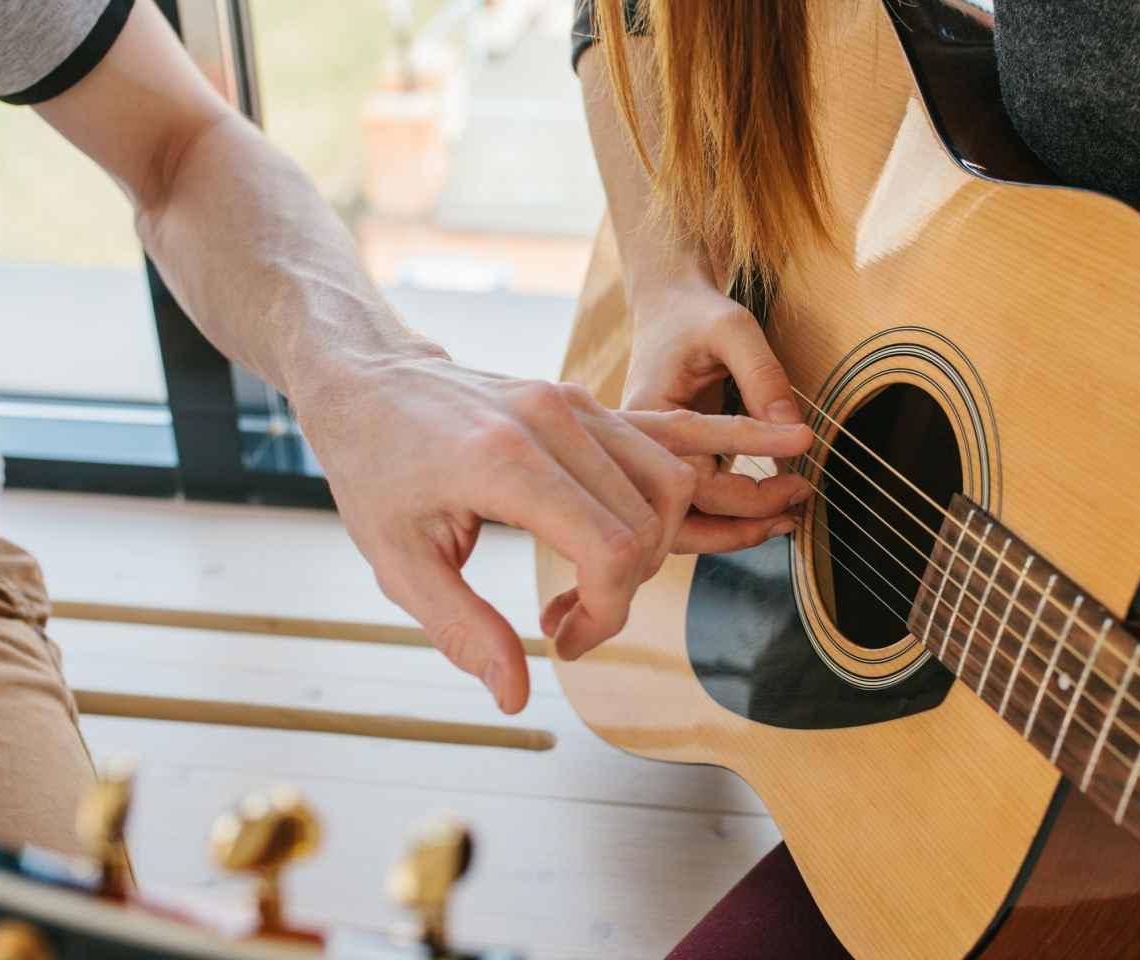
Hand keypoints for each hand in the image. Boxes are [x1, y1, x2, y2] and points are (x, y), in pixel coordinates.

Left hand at [295, 347, 811, 713]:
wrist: (368, 378)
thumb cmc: (374, 469)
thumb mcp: (398, 563)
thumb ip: (463, 630)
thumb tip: (519, 695)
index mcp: (506, 460)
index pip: (613, 546)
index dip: (609, 611)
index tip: (565, 640)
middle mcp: (555, 420)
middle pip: (651, 520)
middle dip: (627, 587)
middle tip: (573, 621)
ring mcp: (577, 403)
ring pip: (672, 481)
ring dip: (658, 542)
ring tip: (602, 579)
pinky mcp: (588, 401)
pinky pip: (666, 440)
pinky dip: (700, 471)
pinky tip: (772, 456)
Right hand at [623, 280, 811, 551]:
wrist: (668, 304)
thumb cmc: (695, 312)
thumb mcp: (733, 329)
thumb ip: (763, 376)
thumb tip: (796, 433)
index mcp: (644, 417)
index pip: (692, 479)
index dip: (750, 488)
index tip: (802, 471)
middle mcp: (637, 449)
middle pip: (680, 515)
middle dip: (743, 522)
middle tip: (797, 507)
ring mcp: (649, 460)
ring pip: (681, 522)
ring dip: (733, 531)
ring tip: (786, 521)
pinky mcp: (668, 462)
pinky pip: (692, 505)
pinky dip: (728, 516)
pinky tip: (770, 511)